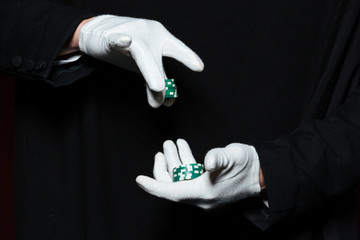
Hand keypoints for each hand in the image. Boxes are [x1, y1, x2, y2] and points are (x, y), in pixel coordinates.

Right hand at [78, 15, 203, 107]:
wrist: (99, 32)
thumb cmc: (128, 49)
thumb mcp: (143, 66)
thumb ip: (155, 82)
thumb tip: (165, 103)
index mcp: (159, 37)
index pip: (175, 48)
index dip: (187, 56)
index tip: (199, 67)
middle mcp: (147, 33)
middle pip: (156, 58)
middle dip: (162, 79)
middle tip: (167, 99)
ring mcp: (129, 33)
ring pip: (141, 54)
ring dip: (150, 71)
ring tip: (157, 87)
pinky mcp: (110, 37)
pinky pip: (116, 39)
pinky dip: (120, 41)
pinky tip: (125, 41)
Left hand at [136, 139, 260, 209]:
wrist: (262, 173)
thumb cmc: (248, 166)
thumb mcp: (233, 157)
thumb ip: (219, 158)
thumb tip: (208, 161)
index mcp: (204, 193)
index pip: (172, 192)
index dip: (154, 186)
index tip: (139, 179)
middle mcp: (202, 198)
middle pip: (173, 186)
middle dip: (164, 167)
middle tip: (163, 149)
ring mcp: (205, 194)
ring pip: (180, 181)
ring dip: (174, 162)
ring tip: (172, 144)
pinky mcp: (208, 188)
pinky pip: (188, 179)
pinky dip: (184, 164)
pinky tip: (184, 149)